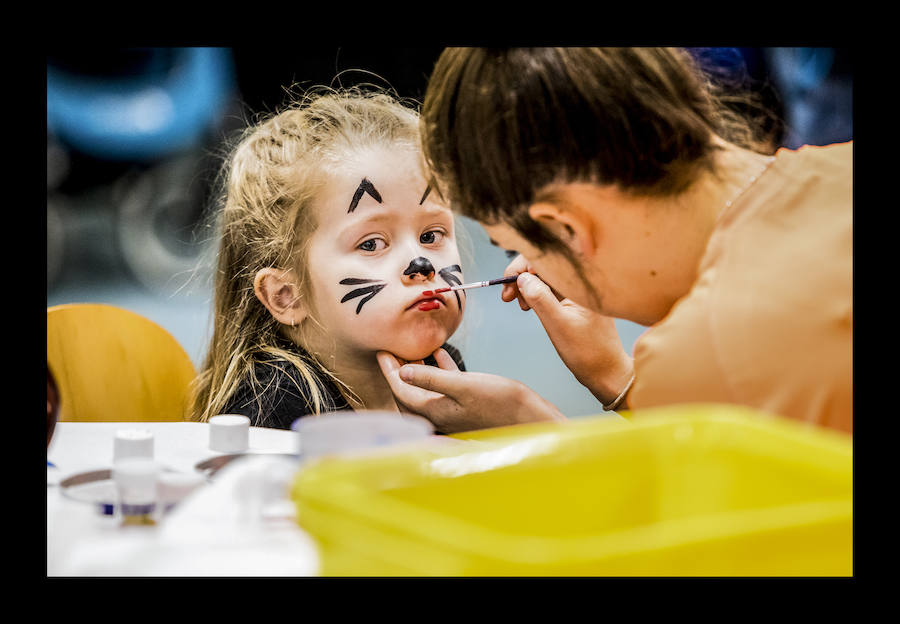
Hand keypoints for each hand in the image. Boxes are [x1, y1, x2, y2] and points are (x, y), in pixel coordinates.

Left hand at [377, 348, 564, 433]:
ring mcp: (453, 411)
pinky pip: (445, 386)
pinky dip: (439, 370)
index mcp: (435, 411)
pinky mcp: (467, 405)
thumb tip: (402, 373)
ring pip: (425, 390)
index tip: (382, 350)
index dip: (389, 370)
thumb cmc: (501, 402)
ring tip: (410, 350)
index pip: (401, 391)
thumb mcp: (465, 386)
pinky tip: (439, 354)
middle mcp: (440, 414)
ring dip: (416, 371)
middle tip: (390, 351)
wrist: (531, 419)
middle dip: (397, 372)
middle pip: (408, 393)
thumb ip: (432, 379)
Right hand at [502, 261, 633, 404]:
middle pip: (544, 264)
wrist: (607, 372)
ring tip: (521, 306)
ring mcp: (579, 289)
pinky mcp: (576, 299)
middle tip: (508, 298)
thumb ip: (540, 299)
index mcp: (583, 281)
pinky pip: (552, 287)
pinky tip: (529, 307)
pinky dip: (537, 294)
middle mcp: (582, 280)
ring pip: (545, 276)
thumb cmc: (589, 352)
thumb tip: (522, 278)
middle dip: (522, 277)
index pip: (547, 258)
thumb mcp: (558, 325)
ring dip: (527, 287)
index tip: (507, 286)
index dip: (522, 267)